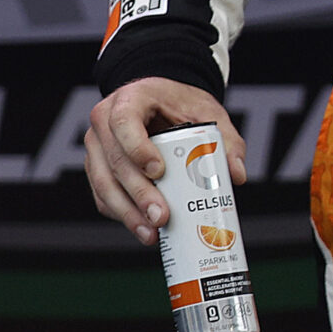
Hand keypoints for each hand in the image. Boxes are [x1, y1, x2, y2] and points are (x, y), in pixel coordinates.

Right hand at [84, 77, 247, 245]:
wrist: (160, 102)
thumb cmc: (179, 104)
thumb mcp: (206, 112)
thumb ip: (226, 140)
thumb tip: (236, 175)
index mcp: (130, 98)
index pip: (124, 121)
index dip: (137, 148)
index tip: (159, 171)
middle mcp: (105, 120)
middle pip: (115, 159)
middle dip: (138, 193)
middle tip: (161, 216)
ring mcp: (97, 145)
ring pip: (103, 182)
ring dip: (127, 212)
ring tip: (152, 232)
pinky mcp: (96, 167)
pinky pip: (103, 196)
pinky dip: (122, 214)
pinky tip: (143, 229)